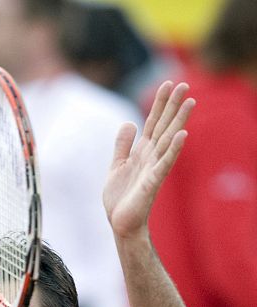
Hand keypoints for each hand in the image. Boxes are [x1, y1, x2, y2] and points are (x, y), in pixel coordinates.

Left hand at [103, 81, 194, 240]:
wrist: (120, 223)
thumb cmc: (120, 197)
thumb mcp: (116, 165)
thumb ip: (123, 145)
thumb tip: (130, 122)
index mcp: (141, 152)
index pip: (152, 123)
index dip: (159, 104)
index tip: (168, 84)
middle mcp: (150, 157)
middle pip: (163, 126)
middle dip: (173, 105)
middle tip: (185, 83)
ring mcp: (153, 168)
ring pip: (168, 140)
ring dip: (179, 121)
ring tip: (190, 102)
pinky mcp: (152, 182)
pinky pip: (164, 164)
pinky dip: (173, 149)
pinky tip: (182, 135)